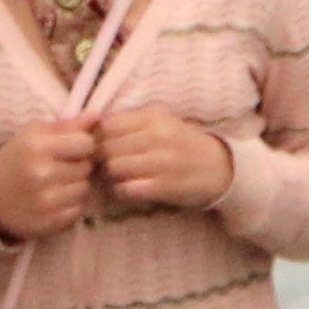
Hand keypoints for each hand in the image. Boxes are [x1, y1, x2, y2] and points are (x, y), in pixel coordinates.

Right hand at [0, 115, 100, 243]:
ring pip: (84, 189)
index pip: (85, 143)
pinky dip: (70, 206)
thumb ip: (67, 126)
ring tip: (57, 184)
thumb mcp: (34, 135)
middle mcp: (41, 174)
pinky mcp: (49, 222)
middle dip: (79, 166)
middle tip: (61, 168)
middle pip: (87, 167)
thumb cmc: (17, 159)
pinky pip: (77, 211)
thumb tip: (97, 116)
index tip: (72, 148)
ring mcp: (46, 201)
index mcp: (37, 147)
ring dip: (76, 186)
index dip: (82, 145)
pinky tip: (54, 200)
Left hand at [95, 105, 234, 213]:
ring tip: (117, 177)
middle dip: (100, 159)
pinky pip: (127, 188)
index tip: (96, 146)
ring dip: (110, 176)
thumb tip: (89, 130)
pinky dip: (122, 191)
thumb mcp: (160, 123)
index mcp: (152, 117)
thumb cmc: (181, 144)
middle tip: (103, 166)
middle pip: (106, 147)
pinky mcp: (166, 185)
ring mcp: (162, 161)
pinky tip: (129, 188)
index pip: (106, 124)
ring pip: (114, 167)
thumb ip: (129, 123)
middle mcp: (157, 136)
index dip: (95, 137)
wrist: (219, 168)